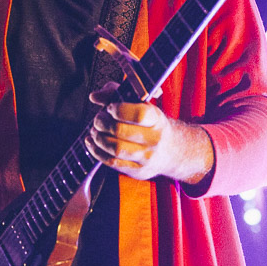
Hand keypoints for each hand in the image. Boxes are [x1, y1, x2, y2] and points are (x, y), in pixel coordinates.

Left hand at [85, 82, 213, 183]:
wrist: (172, 151)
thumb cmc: (152, 125)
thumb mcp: (141, 105)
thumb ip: (116, 94)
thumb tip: (95, 97)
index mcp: (156, 119)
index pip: (138, 114)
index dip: (119, 109)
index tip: (110, 107)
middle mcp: (154, 139)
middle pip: (120, 131)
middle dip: (102, 123)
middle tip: (98, 119)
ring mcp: (146, 157)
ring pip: (115, 149)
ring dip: (98, 139)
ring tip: (95, 132)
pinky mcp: (137, 170)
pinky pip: (112, 162)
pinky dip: (97, 152)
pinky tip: (93, 143)